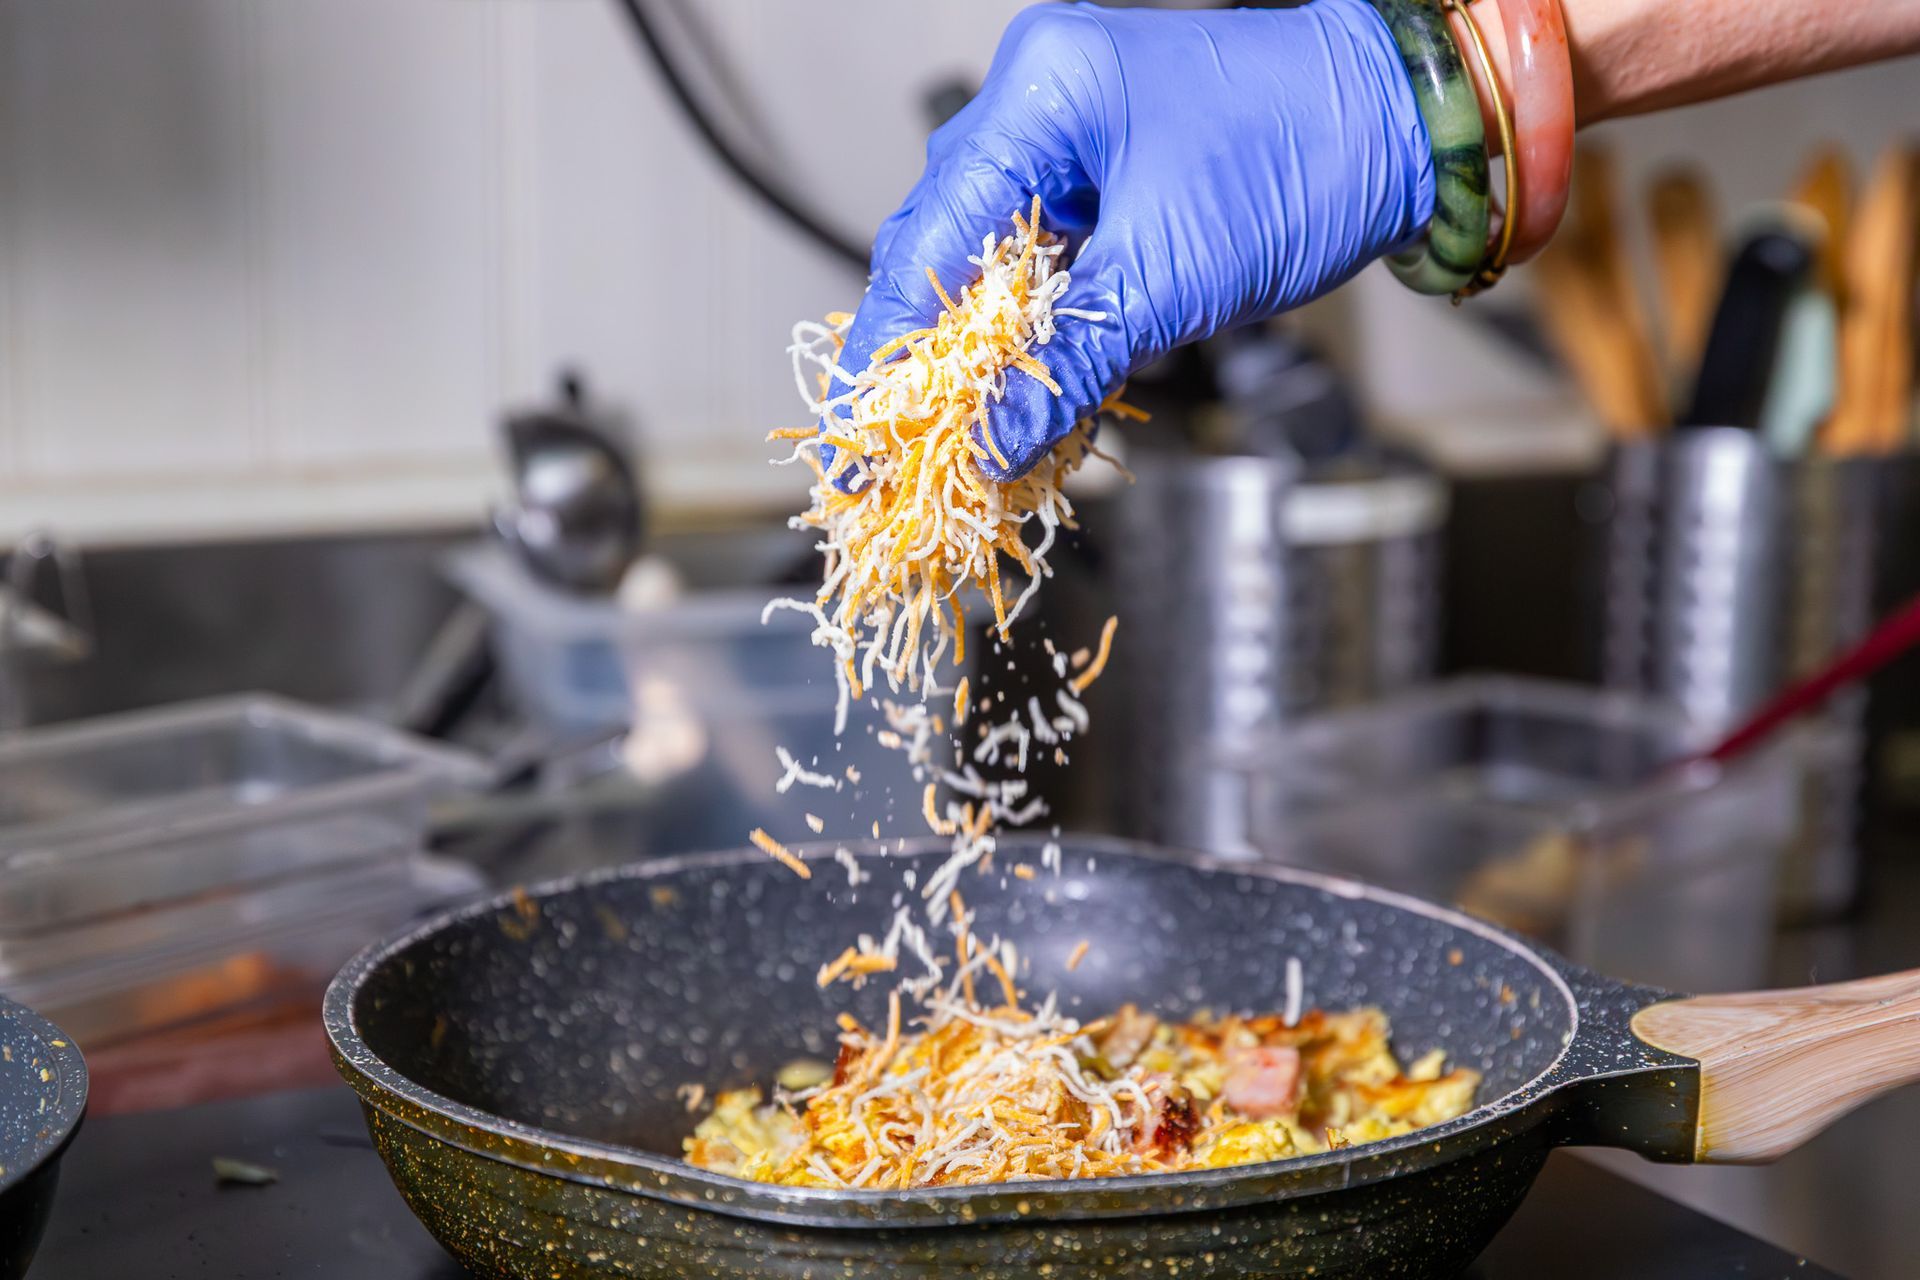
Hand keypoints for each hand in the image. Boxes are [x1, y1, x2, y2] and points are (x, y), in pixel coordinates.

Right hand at [834, 0, 1435, 477]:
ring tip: (965, 445)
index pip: (927, 237)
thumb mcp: (1171, 280)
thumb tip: (987, 445)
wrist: (1405, 132)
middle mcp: (1036, 109)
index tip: (864, 435)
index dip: (890, 350)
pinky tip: (1026, 403)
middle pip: (946, 251)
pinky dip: (1038, 340)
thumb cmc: (1306, 161)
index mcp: (1037, 97)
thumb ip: (1067, 365)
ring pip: (993, 268)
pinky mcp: (1106, 183)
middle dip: (932, 363)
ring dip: (986, 360)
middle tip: (909, 457)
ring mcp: (1069, 143)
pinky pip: (1045, 269)